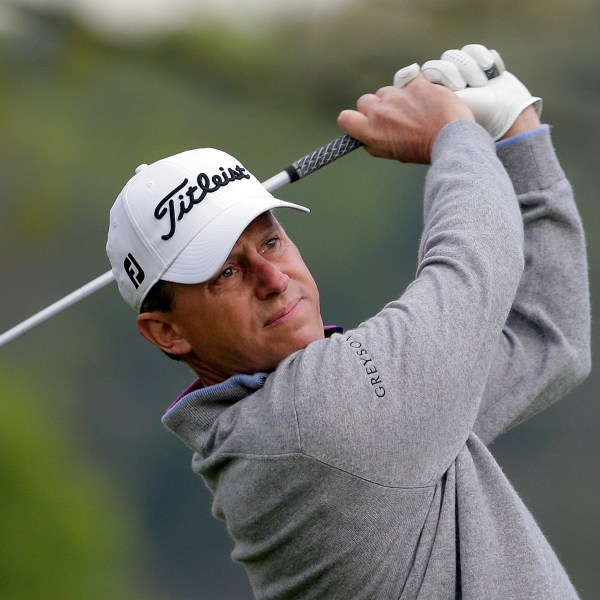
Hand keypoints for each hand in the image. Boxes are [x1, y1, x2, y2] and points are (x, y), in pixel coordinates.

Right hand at [337, 74, 473, 163]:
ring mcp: (397, 95)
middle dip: (376, 107)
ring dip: (396, 98)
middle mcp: (380, 112)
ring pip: (387, 91)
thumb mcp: (392, 153)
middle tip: (394, 117)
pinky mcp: (415, 83)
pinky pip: (409, 82)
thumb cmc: (422, 150)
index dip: (353, 119)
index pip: (345, 118)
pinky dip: (416, 89)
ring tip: (414, 111)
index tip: (363, 121)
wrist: (451, 138)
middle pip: (365, 101)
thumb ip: (375, 142)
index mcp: (372, 132)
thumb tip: (366, 136)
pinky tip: (426, 101)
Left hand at [420, 44, 541, 140]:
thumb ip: (427, 91)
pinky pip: (475, 50)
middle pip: (447, 59)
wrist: (505, 116)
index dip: (444, 74)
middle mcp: (446, 82)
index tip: (458, 87)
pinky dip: (486, 60)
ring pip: (461, 54)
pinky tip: (492, 75)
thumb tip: (412, 71)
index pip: (430, 69)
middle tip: (473, 89)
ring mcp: (463, 73)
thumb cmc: (473, 117)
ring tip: (482, 85)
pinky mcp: (480, 65)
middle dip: (462, 73)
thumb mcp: (445, 107)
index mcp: (433, 94)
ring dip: (473, 69)